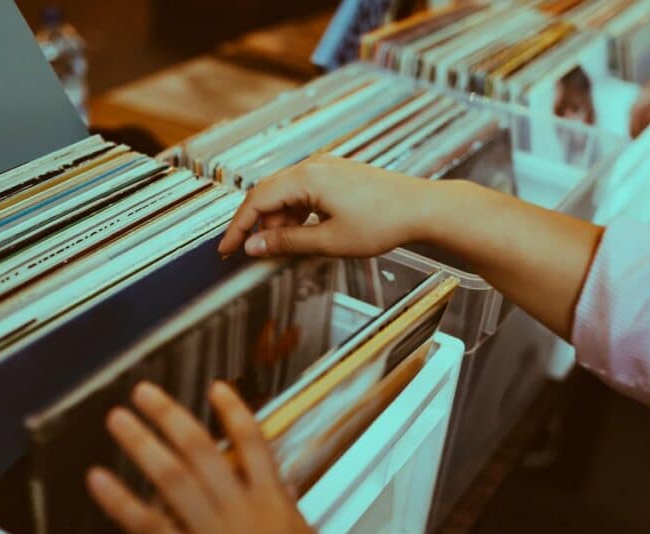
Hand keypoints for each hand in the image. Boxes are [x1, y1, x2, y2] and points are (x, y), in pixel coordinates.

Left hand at [87, 381, 398, 533]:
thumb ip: (286, 522)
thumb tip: (280, 505)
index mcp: (276, 504)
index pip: (253, 444)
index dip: (233, 412)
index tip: (217, 389)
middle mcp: (242, 510)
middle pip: (200, 449)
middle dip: (170, 416)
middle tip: (145, 393)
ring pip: (172, 476)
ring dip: (142, 443)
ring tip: (119, 419)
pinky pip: (148, 525)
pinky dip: (120, 500)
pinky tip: (100, 480)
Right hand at [218, 154, 446, 258]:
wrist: (422, 208)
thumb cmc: (383, 222)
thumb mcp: (329, 240)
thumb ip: (287, 243)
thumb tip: (255, 246)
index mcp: (307, 177)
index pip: (257, 200)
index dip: (238, 227)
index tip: (227, 249)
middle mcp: (313, 165)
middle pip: (268, 194)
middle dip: (258, 225)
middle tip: (252, 252)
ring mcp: (326, 167)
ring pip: (286, 194)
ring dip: (281, 222)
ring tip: (288, 249)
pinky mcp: (337, 175)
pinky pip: (304, 192)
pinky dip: (297, 214)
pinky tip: (305, 234)